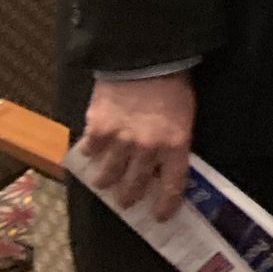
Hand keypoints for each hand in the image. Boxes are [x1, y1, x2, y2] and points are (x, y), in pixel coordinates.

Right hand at [79, 72, 195, 219]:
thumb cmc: (171, 83)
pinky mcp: (98, 129)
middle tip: (127, 199)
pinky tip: (93, 149)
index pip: (172, 186)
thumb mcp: (183, 115)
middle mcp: (147, 148)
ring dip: (106, 180)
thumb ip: (173, 142)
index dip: (164, 205)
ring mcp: (120, 140)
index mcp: (175, 144)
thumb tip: (163, 167)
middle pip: (133, 188)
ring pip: (107, 177)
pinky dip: (90, 152)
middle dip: (129, 197)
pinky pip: (89, 152)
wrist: (146, 55)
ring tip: (106, 178)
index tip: (159, 216)